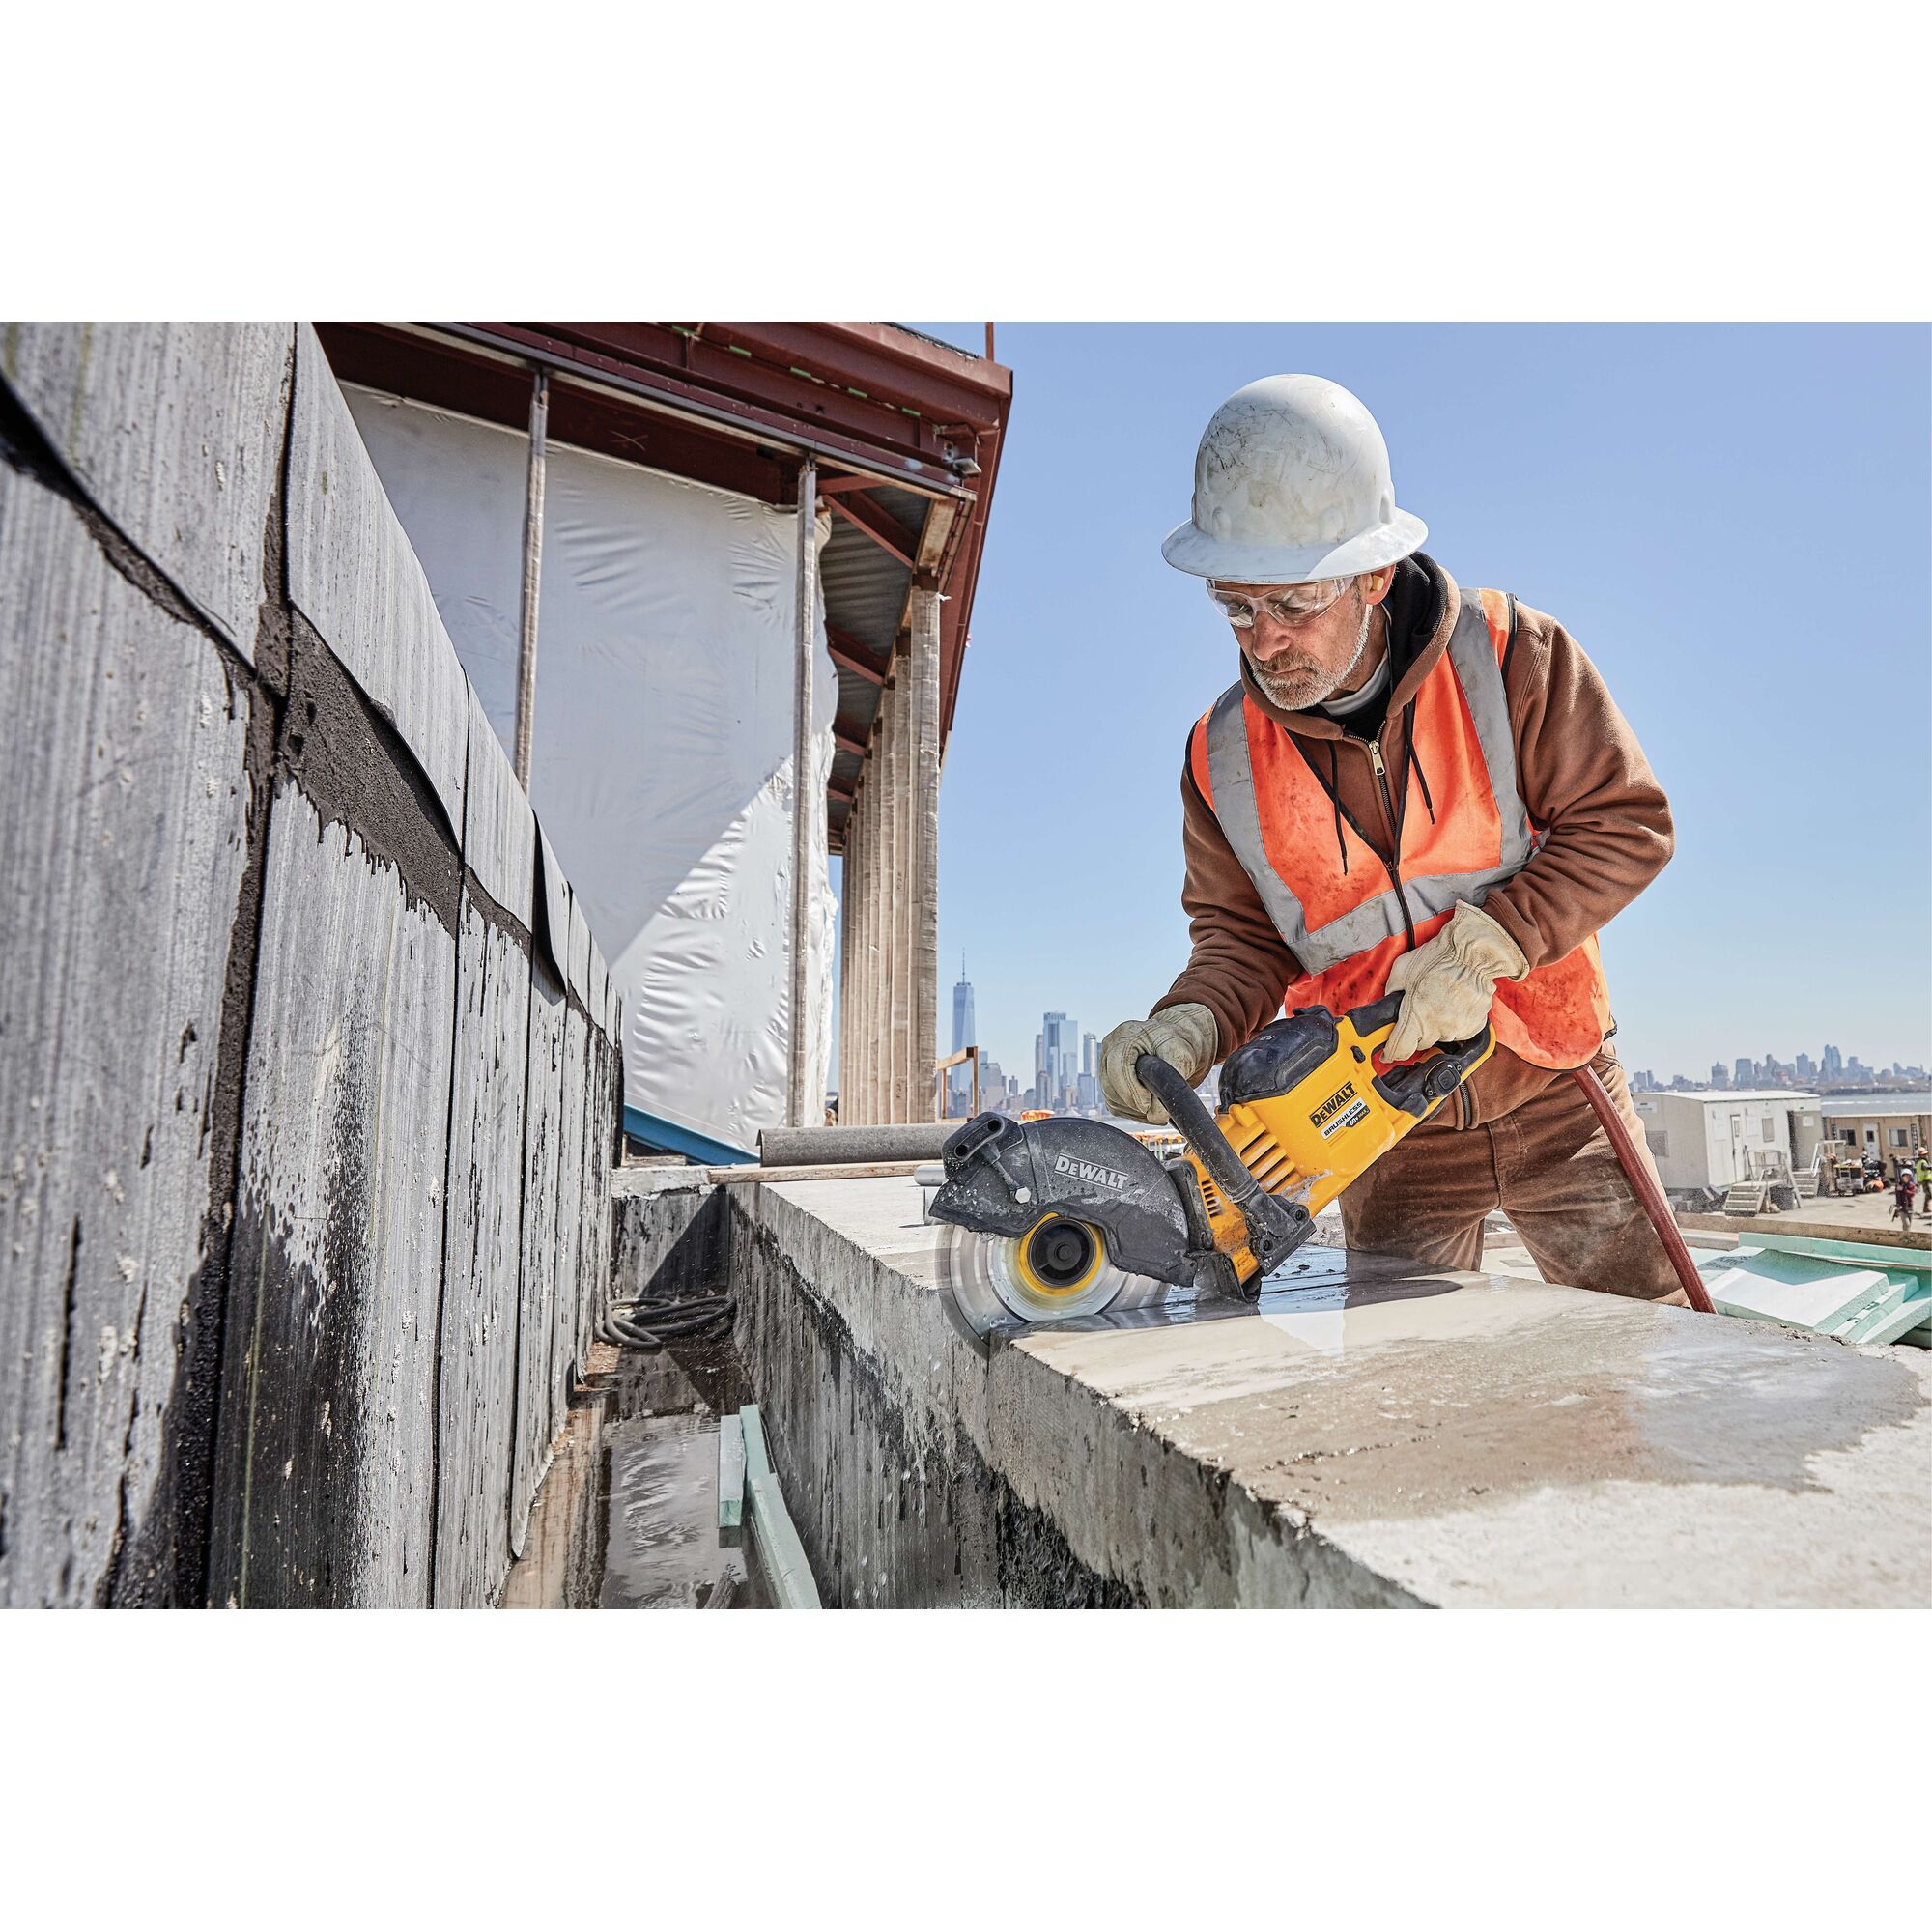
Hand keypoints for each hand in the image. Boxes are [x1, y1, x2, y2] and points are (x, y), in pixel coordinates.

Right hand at [1098, 1004, 1218, 1123]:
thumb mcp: (1180, 1057)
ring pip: (1111, 1098)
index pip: (1117, 1066)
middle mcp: (1111, 1047)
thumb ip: (1169, 1085)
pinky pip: (1114, 1104)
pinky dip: (1131, 1110)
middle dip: (1134, 1102)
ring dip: (1134, 1109)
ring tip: (1156, 1104)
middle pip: (1111, 1086)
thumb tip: (1154, 1115)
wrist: (1178, 1041)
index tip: (1147, 1105)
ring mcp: (1107, 1064)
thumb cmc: (1178, 1043)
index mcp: (1126, 1035)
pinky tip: (1148, 1104)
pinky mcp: (1110, 1080)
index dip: (1131, 1090)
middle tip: (1156, 1108)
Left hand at [1384, 902, 1526, 1062]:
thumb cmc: (1439, 958)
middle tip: (1416, 1011)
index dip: (1390, 1052)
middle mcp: (1437, 1026)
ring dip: (1435, 1026)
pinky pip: (1457, 1032)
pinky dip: (1452, 1023)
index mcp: (1416, 1016)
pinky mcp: (1473, 1026)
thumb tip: (1387, 1004)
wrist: (1472, 953)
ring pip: (1439, 1038)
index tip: (1387, 1053)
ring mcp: (1457, 1028)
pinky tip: (1452, 1004)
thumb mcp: (1401, 970)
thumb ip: (1391, 993)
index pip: (1399, 1050)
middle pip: (1420, 1044)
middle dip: (1414, 1033)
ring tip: (1437, 1002)